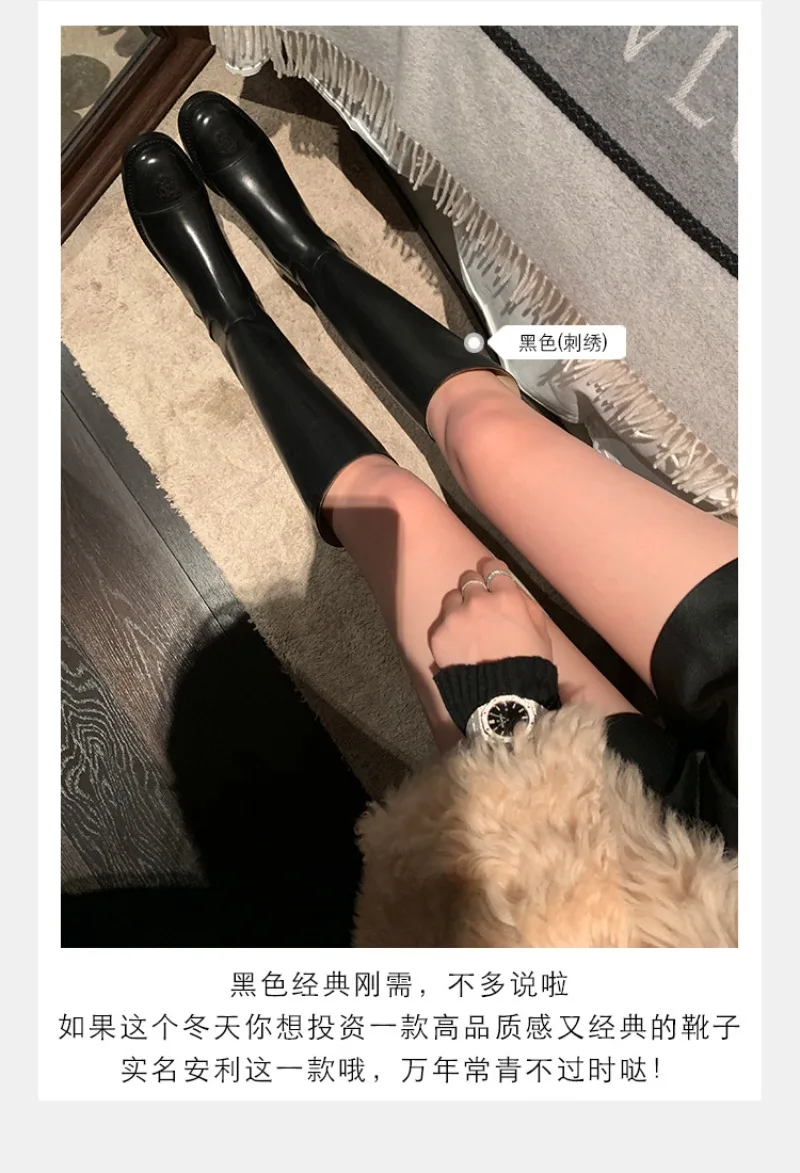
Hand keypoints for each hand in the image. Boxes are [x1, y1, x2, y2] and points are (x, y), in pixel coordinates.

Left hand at [429, 556, 552, 669]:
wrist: (502, 698)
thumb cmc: (529, 665)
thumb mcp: (541, 631)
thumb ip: (525, 605)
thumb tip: (511, 592)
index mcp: (506, 597)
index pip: (492, 568)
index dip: (491, 572)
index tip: (490, 579)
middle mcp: (478, 600)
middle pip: (469, 579)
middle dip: (475, 590)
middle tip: (480, 608)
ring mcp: (455, 616)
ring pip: (452, 598)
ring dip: (459, 608)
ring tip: (467, 628)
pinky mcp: (439, 634)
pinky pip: (441, 622)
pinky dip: (449, 630)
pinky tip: (459, 645)